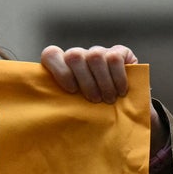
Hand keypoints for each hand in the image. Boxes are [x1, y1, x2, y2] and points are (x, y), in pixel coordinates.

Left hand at [41, 44, 166, 155]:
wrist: (125, 107)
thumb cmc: (93, 112)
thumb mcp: (75, 109)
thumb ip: (62, 106)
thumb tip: (47, 122)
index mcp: (63, 66)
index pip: (51, 54)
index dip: (59, 70)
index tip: (71, 91)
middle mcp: (80, 55)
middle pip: (74, 55)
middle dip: (85, 81)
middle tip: (94, 100)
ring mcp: (99, 51)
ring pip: (95, 56)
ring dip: (103, 81)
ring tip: (108, 99)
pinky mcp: (120, 51)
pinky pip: (115, 58)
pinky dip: (118, 78)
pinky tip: (121, 92)